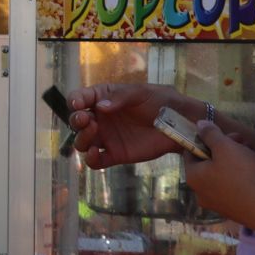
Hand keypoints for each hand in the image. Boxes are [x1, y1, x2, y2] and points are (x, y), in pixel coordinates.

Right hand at [67, 82, 195, 168]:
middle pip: (76, 121)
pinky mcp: (115, 154)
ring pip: (82, 141)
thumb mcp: (141, 93)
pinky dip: (90, 159)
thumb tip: (100, 107)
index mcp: (102, 98)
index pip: (79, 98)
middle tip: (85, 119)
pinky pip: (96, 161)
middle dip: (76, 120)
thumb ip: (120, 98)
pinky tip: (95, 153)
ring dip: (81, 138)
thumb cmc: (160, 101)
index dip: (75, 101)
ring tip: (94, 131)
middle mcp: (100, 118)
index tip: (79, 105)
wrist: (179, 123)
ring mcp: (106, 137)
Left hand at [182, 121, 254, 223]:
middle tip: (241, 141)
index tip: (224, 134)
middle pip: (208, 163)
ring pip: (222, 174)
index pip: (191, 152)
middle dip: (225, 148)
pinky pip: (232, 188)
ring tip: (251, 154)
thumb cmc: (242, 173)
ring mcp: (217, 204)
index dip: (206, 139)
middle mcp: (200, 193)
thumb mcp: (225, 147)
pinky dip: (241, 177)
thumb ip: (210, 134)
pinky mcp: (233, 210)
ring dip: (235, 160)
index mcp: (193, 177)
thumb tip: (199, 125)